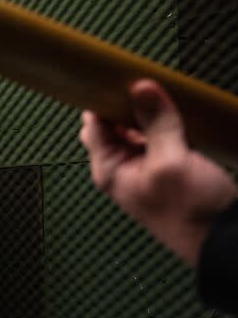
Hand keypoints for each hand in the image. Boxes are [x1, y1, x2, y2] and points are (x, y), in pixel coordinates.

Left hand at [80, 79, 236, 265]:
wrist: (224, 241)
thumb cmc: (192, 213)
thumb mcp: (172, 161)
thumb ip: (156, 124)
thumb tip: (141, 89)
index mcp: (109, 169)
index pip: (94, 125)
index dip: (101, 99)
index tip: (114, 75)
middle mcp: (122, 168)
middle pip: (114, 125)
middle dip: (124, 103)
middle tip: (143, 80)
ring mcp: (145, 168)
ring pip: (138, 129)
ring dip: (148, 112)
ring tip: (162, 91)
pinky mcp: (168, 167)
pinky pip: (159, 137)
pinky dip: (165, 123)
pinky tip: (176, 110)